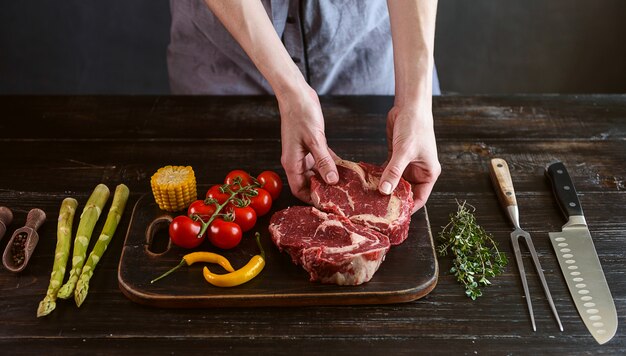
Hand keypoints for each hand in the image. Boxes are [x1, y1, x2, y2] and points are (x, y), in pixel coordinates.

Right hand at [277, 86, 338, 203]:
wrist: (296, 95)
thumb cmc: (300, 114)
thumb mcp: (315, 139)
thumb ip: (323, 161)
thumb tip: (332, 181)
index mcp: (292, 163)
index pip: (299, 190)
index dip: (311, 199)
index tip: (327, 204)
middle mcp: (296, 161)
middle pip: (309, 183)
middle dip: (323, 190)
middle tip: (341, 196)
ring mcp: (303, 153)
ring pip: (316, 172)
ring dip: (329, 177)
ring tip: (345, 184)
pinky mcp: (311, 145)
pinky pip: (321, 160)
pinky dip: (331, 164)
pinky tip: (344, 167)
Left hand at [379, 105, 440, 212]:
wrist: (410, 106)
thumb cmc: (415, 127)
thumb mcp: (404, 152)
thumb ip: (394, 172)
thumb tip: (384, 191)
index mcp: (428, 173)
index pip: (419, 198)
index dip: (408, 209)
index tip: (393, 217)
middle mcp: (419, 171)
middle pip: (405, 192)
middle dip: (393, 200)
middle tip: (376, 210)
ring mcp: (407, 165)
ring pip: (395, 183)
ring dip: (384, 188)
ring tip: (369, 199)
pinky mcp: (396, 157)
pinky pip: (387, 172)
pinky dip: (379, 176)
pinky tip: (368, 182)